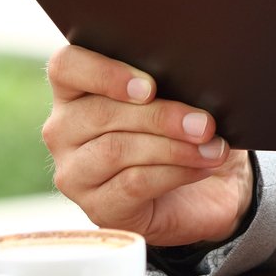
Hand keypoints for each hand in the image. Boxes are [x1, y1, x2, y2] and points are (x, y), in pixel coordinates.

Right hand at [42, 45, 253, 247]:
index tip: (149, 87)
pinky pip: (133, 184)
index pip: (65, 67)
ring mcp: (75, 173)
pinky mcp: (97, 208)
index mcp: (75, 91)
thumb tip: (191, 78)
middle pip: (100, 113)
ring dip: (172, 147)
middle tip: (204, 123)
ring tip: (211, 147)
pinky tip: (202, 167)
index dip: (103, 73)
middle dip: (160, 116)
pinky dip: (174, 173)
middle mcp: (64, 131)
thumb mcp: (179, 100)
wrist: (205, 192)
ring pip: (116, 150)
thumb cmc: (183, 133)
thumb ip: (170, 83)